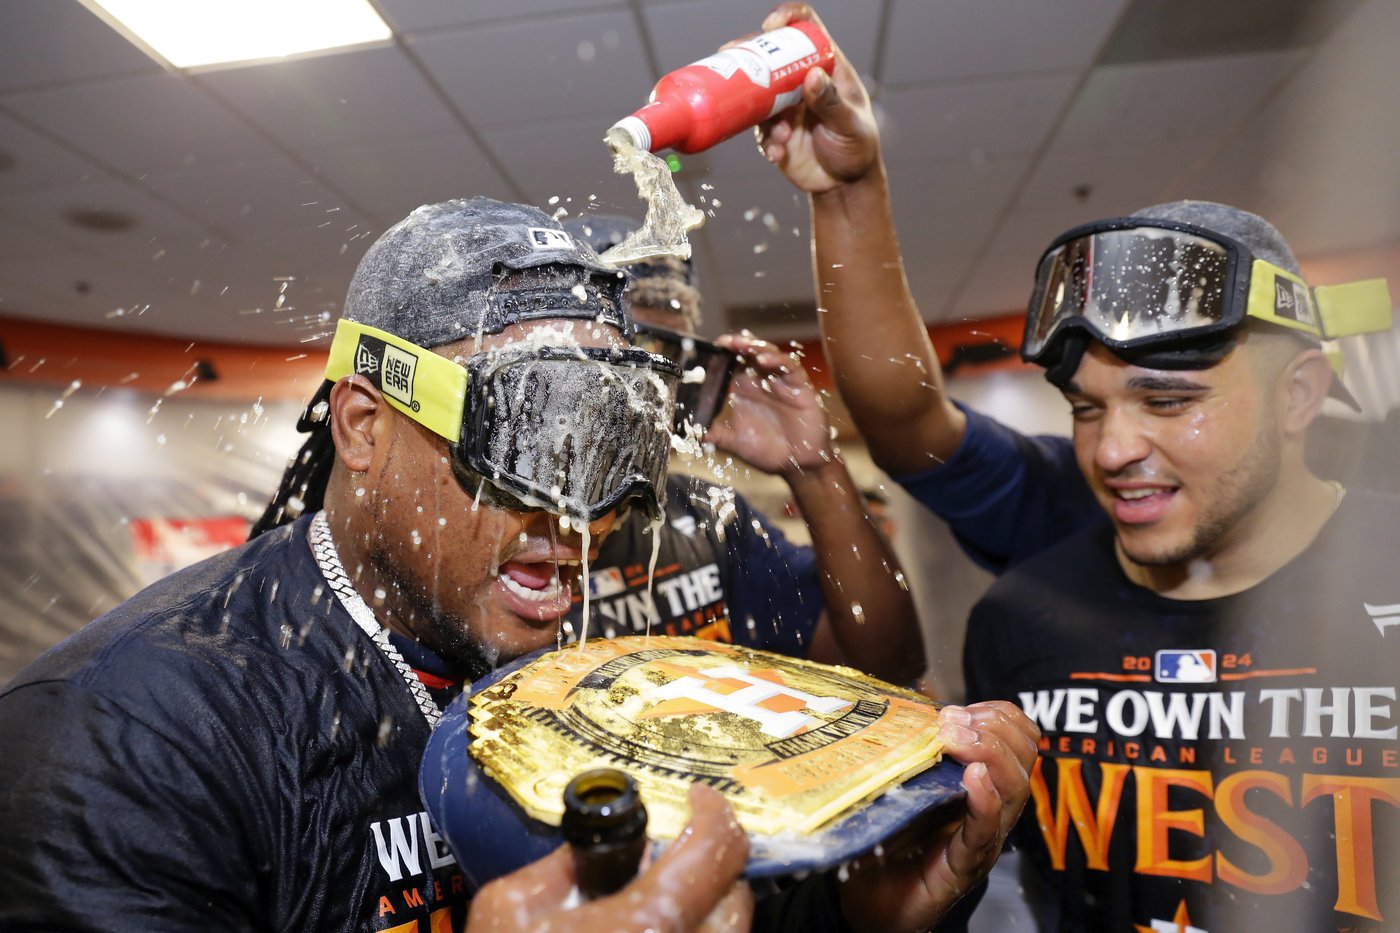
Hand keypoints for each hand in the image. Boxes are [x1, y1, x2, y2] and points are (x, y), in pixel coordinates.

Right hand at [465, 784, 751, 932]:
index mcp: (649, 925)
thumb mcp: (510, 909)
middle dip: (711, 865)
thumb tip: (595, 850)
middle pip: (736, 896)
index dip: (713, 810)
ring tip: (656, 901)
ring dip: (703, 910)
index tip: (697, 798)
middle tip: (675, 853)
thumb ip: (563, 866)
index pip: (718, 848)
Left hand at [705, 333, 831, 477]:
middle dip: (738, 344)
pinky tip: (765, 360)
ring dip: (756, 347)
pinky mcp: (800, 387)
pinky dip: (778, 361)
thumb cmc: (769, 451)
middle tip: (724, 342)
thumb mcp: (736, 442)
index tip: (709, 349)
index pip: (733, 363)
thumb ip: (716, 434)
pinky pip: (791, 368)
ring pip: (770, 354)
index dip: (723, 354)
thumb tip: (693, 432)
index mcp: (746, 389)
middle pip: (750, 353)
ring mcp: (782, 382)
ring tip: (742, 345)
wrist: (796, 465)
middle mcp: (763, 382)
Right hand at [754, 3, 881, 191]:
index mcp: (827, 67)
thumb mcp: (851, 125)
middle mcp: (801, 81)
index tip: (771, 26)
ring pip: (758, 95)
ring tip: (781, 135)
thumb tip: (811, 76)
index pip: (807, 29)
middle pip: (770, 55)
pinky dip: (766, 141)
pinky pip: (758, 130)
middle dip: (749, 57)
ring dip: (761, 113)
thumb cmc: (858, 147)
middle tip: (733, 61)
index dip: (788, 18)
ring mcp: (784, 106)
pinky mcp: (772, 131)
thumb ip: (832, 103)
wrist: (844, 185)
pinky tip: (778, 153)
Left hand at [838, 702, 1039, 932]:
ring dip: (990, 755)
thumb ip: (913, 746)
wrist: (867, 901)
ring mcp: (980, 840)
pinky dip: (985, 801)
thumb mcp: (902, 780)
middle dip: (994, 729)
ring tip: (961, 740)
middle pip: (1022, 760)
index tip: (962, 709)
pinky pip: (984, 832)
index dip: (998, 715)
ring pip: (1014, 790)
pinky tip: (975, 778)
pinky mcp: (962, 867)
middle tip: (954, 722)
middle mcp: (990, 812)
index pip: (1018, 739)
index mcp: (980, 786)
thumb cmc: (886, 838)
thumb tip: (911, 700)